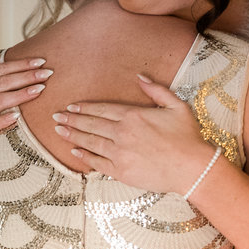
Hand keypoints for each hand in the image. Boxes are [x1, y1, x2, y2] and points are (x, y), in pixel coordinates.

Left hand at [52, 74, 212, 194]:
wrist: (193, 168)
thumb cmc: (187, 137)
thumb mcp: (176, 106)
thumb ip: (156, 90)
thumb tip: (139, 76)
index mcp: (133, 115)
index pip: (102, 109)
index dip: (84, 108)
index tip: (71, 106)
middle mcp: (122, 133)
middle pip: (91, 124)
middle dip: (71, 119)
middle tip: (56, 116)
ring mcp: (120, 153)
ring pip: (90, 142)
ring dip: (72, 135)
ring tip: (58, 130)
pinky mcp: (121, 172)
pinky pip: (97, 163)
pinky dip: (84, 156)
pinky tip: (74, 151)